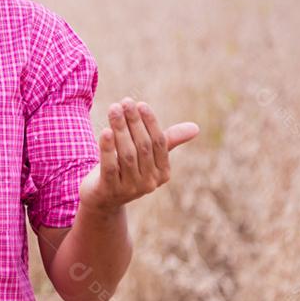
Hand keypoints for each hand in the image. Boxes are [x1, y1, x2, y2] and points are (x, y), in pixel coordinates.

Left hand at [79, 97, 199, 213]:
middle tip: (125, 102)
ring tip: (114, 109)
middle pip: (142, 146)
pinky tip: (105, 131)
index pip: (159, 143)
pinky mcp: (110, 190)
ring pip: (127, 154)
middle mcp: (149, 182)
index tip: (140, 104)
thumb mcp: (146, 156)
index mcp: (162, 172)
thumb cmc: (126, 169)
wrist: (102, 198)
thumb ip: (167, 140)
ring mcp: (130, 189)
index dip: (150, 123)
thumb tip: (196, 128)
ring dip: (120, 129)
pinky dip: (107, 148)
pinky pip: (110, 166)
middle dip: (134, 122)